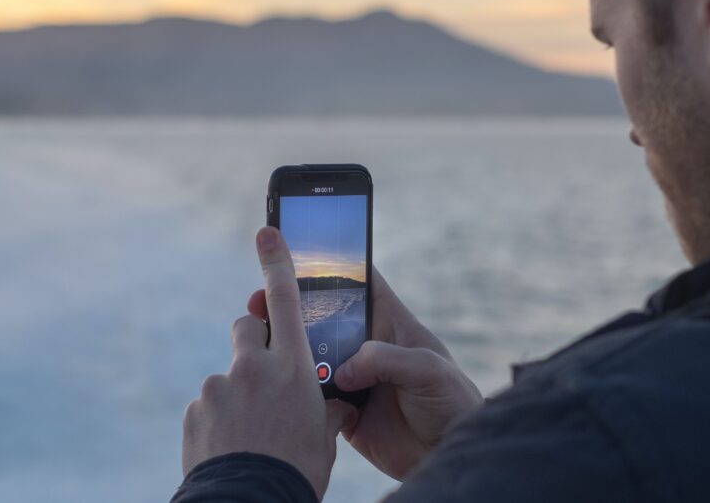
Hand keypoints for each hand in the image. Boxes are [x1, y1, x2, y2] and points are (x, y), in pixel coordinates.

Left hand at [182, 227, 356, 497]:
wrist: (249, 502)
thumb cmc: (298, 471)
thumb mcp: (325, 438)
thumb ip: (326, 410)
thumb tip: (335, 407)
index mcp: (293, 367)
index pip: (284, 300)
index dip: (276, 262)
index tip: (266, 231)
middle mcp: (252, 367)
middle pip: (246, 327)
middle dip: (255, 340)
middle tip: (266, 370)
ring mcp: (218, 387)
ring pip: (229, 375)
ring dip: (239, 393)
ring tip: (251, 433)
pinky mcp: (194, 410)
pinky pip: (210, 406)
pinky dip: (220, 420)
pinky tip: (233, 447)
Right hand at [247, 267, 482, 480]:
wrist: (447, 456)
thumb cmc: (451, 402)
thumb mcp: (428, 370)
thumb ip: (386, 360)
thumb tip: (343, 370)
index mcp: (392, 325)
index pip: (362, 284)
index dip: (334, 266)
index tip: (299, 252)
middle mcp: (368, 347)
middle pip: (325, 317)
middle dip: (293, 306)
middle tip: (260, 299)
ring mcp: (354, 378)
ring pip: (312, 355)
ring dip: (288, 347)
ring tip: (258, 338)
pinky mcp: (343, 411)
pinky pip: (312, 395)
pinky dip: (295, 389)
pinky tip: (273, 383)